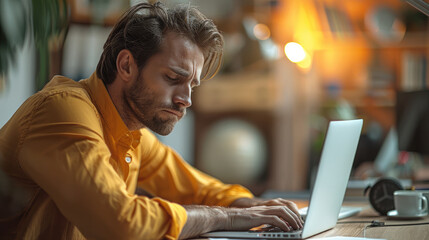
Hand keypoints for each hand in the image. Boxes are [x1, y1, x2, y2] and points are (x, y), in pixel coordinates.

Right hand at [179, 200, 303, 238]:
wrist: (224, 218)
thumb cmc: (237, 221)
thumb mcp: (254, 220)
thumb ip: (264, 221)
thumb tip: (276, 227)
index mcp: (263, 208)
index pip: (282, 205)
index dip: (292, 211)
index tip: (299, 219)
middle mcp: (263, 207)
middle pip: (285, 207)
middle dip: (295, 215)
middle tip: (301, 224)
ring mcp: (260, 212)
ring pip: (282, 212)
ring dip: (292, 219)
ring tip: (297, 227)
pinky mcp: (257, 218)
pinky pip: (274, 220)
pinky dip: (282, 224)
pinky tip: (286, 229)